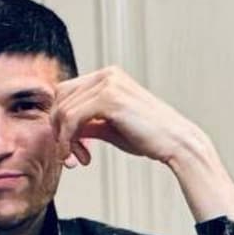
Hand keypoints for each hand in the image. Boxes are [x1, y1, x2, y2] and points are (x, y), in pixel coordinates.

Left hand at [52, 65, 206, 169]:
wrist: (174, 142)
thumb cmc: (147, 137)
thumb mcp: (109, 128)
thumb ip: (86, 124)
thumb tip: (63, 130)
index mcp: (107, 78)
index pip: (66, 93)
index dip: (61, 122)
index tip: (70, 148)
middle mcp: (106, 75)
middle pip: (60, 99)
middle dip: (59, 130)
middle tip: (70, 156)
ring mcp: (107, 83)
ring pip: (62, 110)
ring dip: (64, 140)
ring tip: (77, 159)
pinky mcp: (109, 98)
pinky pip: (71, 117)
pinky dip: (67, 139)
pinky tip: (78, 155)